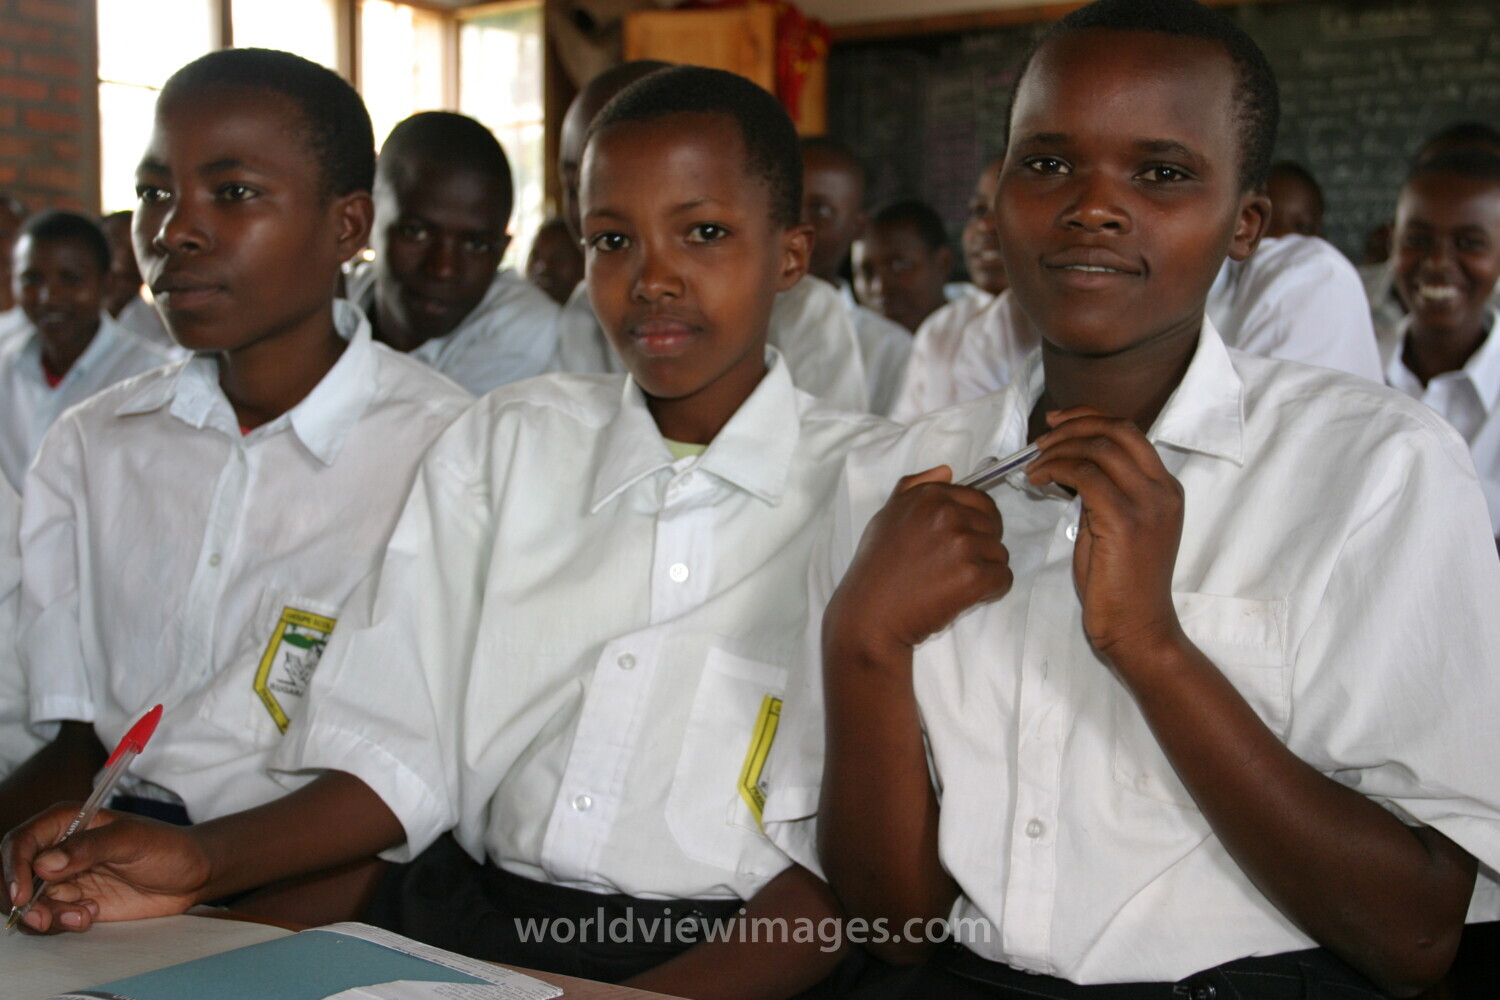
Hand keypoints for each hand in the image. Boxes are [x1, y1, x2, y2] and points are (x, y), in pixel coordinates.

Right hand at [3, 804, 211, 932]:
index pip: (22, 842)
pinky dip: (62, 923)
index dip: (14, 867)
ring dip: (47, 916)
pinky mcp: (75, 902)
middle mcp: (59, 849)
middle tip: (44, 918)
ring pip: (30, 903)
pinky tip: (91, 916)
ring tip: (84, 916)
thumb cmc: (167, 846)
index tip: (23, 895)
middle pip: (15, 876)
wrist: (192, 875)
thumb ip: (89, 848)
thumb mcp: (132, 840)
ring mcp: (65, 878)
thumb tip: (45, 863)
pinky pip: (50, 918)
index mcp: (67, 821)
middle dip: (23, 901)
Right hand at [827, 466, 1012, 654]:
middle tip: (950, 566)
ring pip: (1000, 554)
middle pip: (993, 527)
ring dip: (983, 570)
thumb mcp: (887, 516)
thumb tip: (947, 471)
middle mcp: (947, 514)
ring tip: (951, 583)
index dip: (973, 525)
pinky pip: (1004, 579)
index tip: (954, 544)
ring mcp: (962, 544)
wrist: (870, 615)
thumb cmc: (877, 568)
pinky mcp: (973, 576)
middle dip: (980, 547)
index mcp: (930, 496)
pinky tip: (962, 597)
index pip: (980, 502)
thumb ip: (914, 487)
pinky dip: (990, 592)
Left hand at [1026, 408, 1183, 664]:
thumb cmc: (1120, 584)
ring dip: (1059, 449)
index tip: (1057, 422)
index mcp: (1165, 488)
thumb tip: (1074, 467)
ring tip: (1035, 463)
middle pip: (1118, 429)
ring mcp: (1147, 504)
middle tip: (1042, 438)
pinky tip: (1039, 481)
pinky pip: (1085, 476)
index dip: (1090, 417)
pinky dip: (1056, 470)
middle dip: (1074, 424)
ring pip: (1099, 449)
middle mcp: (1162, 489)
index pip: (1129, 432)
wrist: (1137, 628)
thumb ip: (1104, 494)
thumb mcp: (1115, 527)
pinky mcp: (1125, 520)